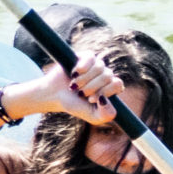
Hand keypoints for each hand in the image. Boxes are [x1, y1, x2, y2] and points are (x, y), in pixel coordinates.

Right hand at [9, 57, 123, 123]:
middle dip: (92, 87)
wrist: (54, 95)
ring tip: (74, 86)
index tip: (90, 99)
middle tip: (81, 94)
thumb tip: (107, 99)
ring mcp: (96, 64)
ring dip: (85, 79)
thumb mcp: (93, 117)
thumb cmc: (76, 105)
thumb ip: (106, 115)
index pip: (118, 84)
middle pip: (108, 75)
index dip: (104, 91)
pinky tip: (74, 73)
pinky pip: (90, 57)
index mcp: (111, 87)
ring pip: (99, 67)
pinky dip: (82, 67)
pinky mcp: (85, 57)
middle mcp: (105, 75)